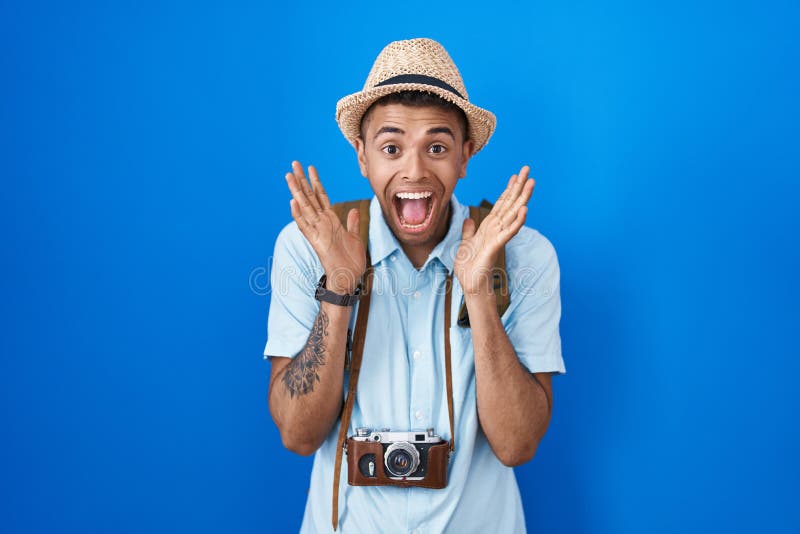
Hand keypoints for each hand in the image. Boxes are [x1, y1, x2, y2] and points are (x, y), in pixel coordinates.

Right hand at [285, 161, 365, 293]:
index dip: (315, 182)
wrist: (348, 278)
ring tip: (289, 176)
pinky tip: (292, 203)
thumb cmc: (350, 260)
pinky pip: (305, 227)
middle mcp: (321, 224)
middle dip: (302, 180)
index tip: (311, 167)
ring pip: (304, 207)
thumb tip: (352, 210)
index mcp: (330, 221)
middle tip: (294, 163)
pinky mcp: (316, 242)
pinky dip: (298, 215)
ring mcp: (317, 232)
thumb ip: (352, 223)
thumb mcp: (355, 237)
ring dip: (296, 192)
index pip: (320, 196)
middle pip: (309, 197)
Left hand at [454, 165, 534, 295]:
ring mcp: (499, 236)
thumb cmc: (470, 267)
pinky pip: (509, 231)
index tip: (515, 175)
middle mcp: (497, 229)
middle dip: (519, 186)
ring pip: (513, 213)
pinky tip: (524, 209)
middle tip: (528, 170)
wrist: (470, 284)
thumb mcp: (466, 244)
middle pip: (510, 203)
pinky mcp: (497, 246)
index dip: (508, 189)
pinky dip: (517, 220)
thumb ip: (469, 231)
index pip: (501, 204)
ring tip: (532, 183)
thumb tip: (469, 218)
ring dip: (523, 198)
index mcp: (489, 227)